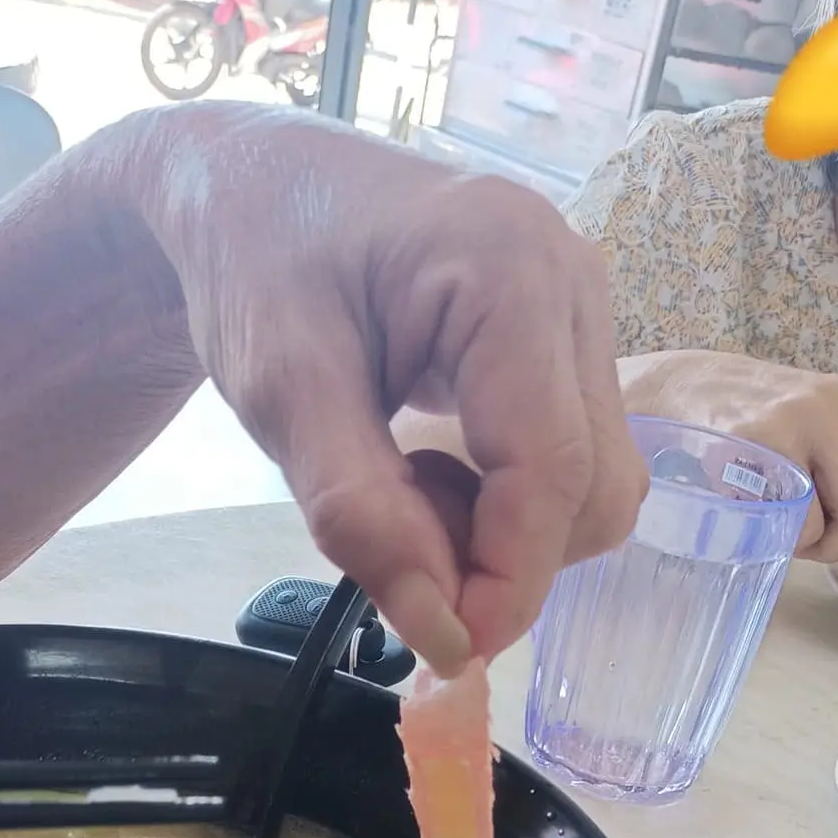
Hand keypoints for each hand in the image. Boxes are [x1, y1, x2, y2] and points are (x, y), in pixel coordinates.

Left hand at [120, 104, 645, 671]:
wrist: (243, 189)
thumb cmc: (251, 264)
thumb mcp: (281, 394)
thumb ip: (360, 515)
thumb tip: (442, 635)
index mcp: (509, 266)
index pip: (552, 468)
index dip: (509, 580)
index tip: (442, 648)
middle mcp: (572, 280)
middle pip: (594, 488)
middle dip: (506, 558)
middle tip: (395, 541)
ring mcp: (581, 310)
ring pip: (595, 487)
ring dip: (506, 535)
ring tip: (406, 489)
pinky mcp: (568, 344)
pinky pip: (573, 463)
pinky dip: (506, 505)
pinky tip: (432, 470)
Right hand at [621, 350, 837, 573]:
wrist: (671, 387)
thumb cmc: (738, 417)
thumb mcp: (799, 418)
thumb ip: (834, 462)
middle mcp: (822, 409)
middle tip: (816, 555)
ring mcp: (784, 428)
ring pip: (820, 521)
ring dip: (801, 546)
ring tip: (776, 532)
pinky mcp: (746, 451)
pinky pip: (776, 520)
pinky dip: (768, 535)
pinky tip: (750, 518)